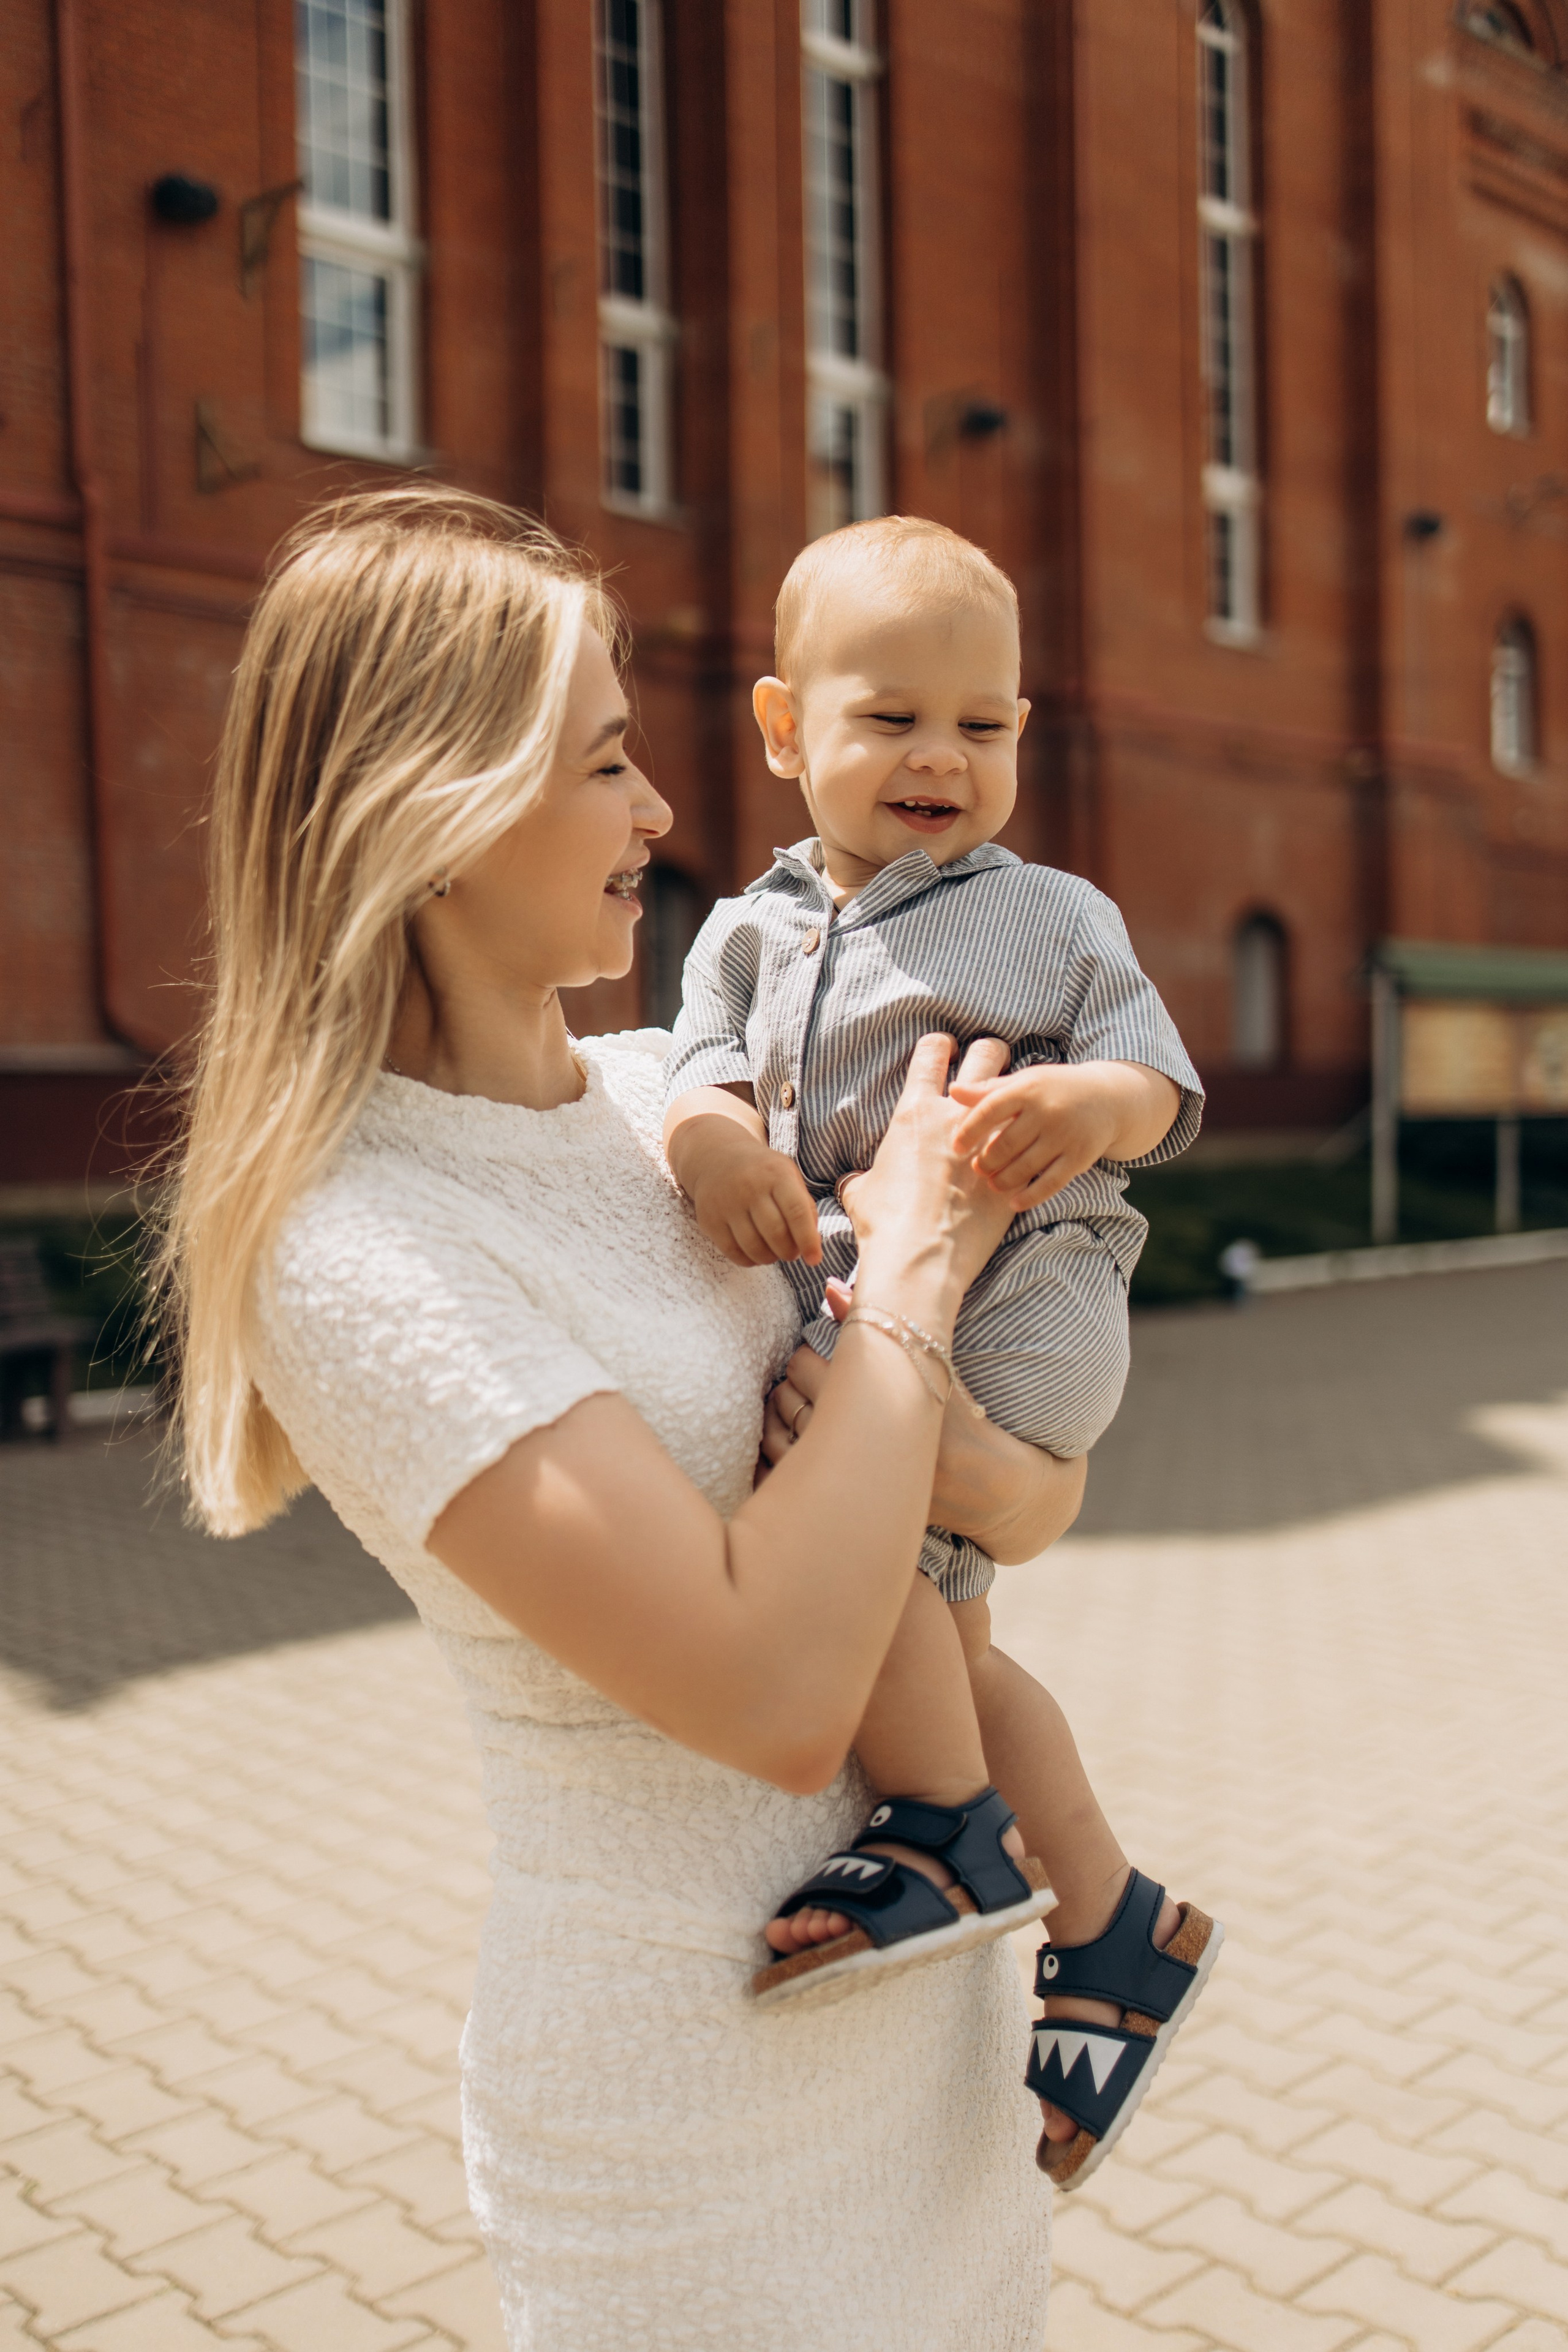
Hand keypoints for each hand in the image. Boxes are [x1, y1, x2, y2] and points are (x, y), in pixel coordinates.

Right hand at [685, 1125, 822, 1268]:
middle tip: (792, 1253)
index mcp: (777, 1174)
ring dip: (770, 1258)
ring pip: (754, 1246)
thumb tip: (812, 1243)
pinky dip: (749, 1260)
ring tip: (774, 1253)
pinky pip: (733, 1251)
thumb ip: (804, 1206)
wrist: (717, 1158)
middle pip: (776, 1233)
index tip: (814, 1259)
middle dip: (789, 1252)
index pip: (797, 1212)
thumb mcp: (788, 1176)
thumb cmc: (763, 1172)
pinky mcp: (709, 1218)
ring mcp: (727, 1203)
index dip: (808, 1240)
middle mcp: (750, 1186)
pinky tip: (755, 1254)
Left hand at [759, 1330, 1085, 1560]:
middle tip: (802, 1377)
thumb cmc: (967, 1425)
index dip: (804, 1357)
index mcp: (876, 1405)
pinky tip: (794, 1439)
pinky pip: (785, 1473)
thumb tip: (832, 1288)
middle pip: (789, 1399)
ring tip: (795, 1404)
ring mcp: (847, 1480)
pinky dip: (779, 1451)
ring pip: (779, 1439)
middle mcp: (856, 1445)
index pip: (807, 1368)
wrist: (994, 1494)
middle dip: (789, 1384)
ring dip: (779, 1416)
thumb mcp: (933, 1371)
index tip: (815, 1355)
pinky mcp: (844, 1506)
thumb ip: (879, 1326)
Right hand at [838, 1036, 1017, 1307]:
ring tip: (1014, 1109)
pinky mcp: (1014, 1171)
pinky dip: (1028, 1143)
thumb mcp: (860, 1193)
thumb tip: (853, 1182)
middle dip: (990, 1056)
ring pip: (1018, 1095)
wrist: (920, 1259)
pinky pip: (1030, 1143)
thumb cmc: (884, 1224)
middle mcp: (955, 1116)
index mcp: (914, 1112)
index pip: (931, 1053)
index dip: (939, 1046)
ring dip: (1015, 1100)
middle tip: (988, 1071)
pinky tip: (1027, 1151)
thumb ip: (862, 1177)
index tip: (943, 1051)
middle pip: (987, 1057)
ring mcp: (990, 1142)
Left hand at [950, 1059, 1178, 1212]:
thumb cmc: (1054, 1089)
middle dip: (987, 1161)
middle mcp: (1047, 1111)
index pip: (990, 1110)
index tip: (956, 1147)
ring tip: (993, 1184)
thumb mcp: (1024, 1082)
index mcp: (1028, 1088)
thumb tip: (953, 1091)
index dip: (970, 1130)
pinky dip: (1031, 1196)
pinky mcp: (1080, 1157)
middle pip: (1006, 1143)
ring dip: (1004, 1180)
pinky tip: (1014, 1204)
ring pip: (1026, 1166)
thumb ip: (989, 1090)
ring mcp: (1065, 1135)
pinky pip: (1051, 1182)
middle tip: (977, 1169)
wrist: (1108, 1098)